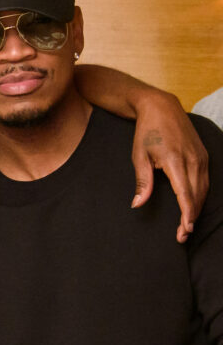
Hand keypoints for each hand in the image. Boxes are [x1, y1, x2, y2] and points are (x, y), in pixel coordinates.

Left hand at [130, 92, 207, 242]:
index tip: (184, 230)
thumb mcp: (139, 156)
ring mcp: (201, 158)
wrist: (161, 108)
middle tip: (182, 236)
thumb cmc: (147, 132)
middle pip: (197, 196)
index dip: (186, 215)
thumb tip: (138, 204)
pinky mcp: (204, 156)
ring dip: (196, 208)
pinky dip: (200, 196)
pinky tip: (193, 205)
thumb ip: (143, 182)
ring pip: (203, 190)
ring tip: (186, 225)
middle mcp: (194, 161)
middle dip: (191, 217)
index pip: (186, 195)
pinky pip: (205, 181)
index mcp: (177, 161)